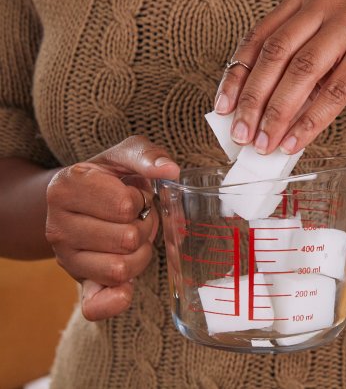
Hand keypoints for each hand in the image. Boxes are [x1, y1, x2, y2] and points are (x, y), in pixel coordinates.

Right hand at [45, 136, 179, 320]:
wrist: (84, 202)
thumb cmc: (110, 177)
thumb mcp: (124, 156)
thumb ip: (147, 156)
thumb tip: (170, 169)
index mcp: (66, 188)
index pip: (125, 206)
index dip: (138, 200)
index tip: (130, 195)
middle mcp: (58, 226)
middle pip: (127, 239)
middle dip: (143, 228)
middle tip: (135, 219)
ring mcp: (66, 258)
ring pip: (121, 269)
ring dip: (140, 254)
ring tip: (131, 237)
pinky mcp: (78, 282)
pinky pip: (95, 305)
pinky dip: (115, 300)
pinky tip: (127, 287)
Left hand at [214, 0, 345, 154]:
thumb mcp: (324, 62)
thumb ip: (292, 78)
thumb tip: (254, 115)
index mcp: (306, 1)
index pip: (260, 38)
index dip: (238, 75)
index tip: (224, 108)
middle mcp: (326, 3)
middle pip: (276, 54)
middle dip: (254, 100)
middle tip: (243, 134)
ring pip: (302, 73)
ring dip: (278, 114)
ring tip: (265, 143)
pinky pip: (333, 93)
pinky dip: (310, 122)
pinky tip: (295, 141)